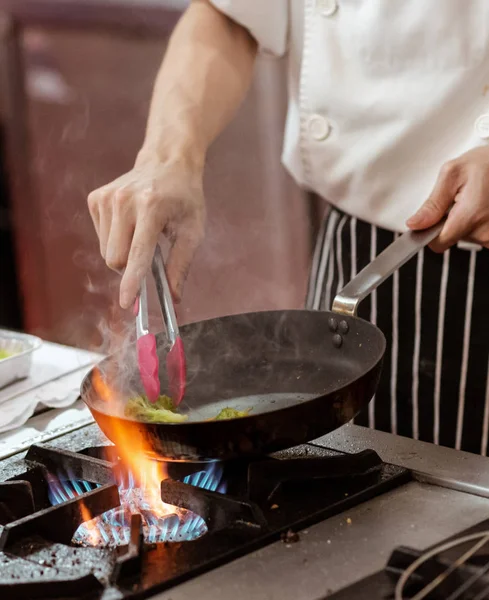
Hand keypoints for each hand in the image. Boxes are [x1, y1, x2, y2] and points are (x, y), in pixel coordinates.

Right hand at [87, 156, 204, 308]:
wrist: (166, 161)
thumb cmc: (184, 197)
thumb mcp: (193, 230)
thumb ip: (181, 265)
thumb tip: (174, 298)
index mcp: (151, 208)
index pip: (137, 254)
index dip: (131, 282)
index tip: (126, 302)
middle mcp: (124, 201)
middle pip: (115, 259)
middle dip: (130, 269)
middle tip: (149, 256)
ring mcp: (106, 198)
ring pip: (106, 252)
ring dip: (123, 254)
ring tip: (142, 234)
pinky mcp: (95, 199)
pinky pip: (100, 238)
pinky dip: (115, 240)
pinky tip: (130, 224)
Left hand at [407, 146, 488, 251]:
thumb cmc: (486, 163)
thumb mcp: (453, 174)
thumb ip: (432, 203)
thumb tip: (415, 224)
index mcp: (470, 217)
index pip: (438, 243)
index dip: (430, 232)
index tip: (433, 218)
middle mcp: (485, 232)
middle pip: (453, 238)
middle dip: (452, 221)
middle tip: (461, 199)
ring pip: (467, 237)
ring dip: (467, 221)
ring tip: (476, 200)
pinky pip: (481, 235)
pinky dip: (478, 223)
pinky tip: (483, 207)